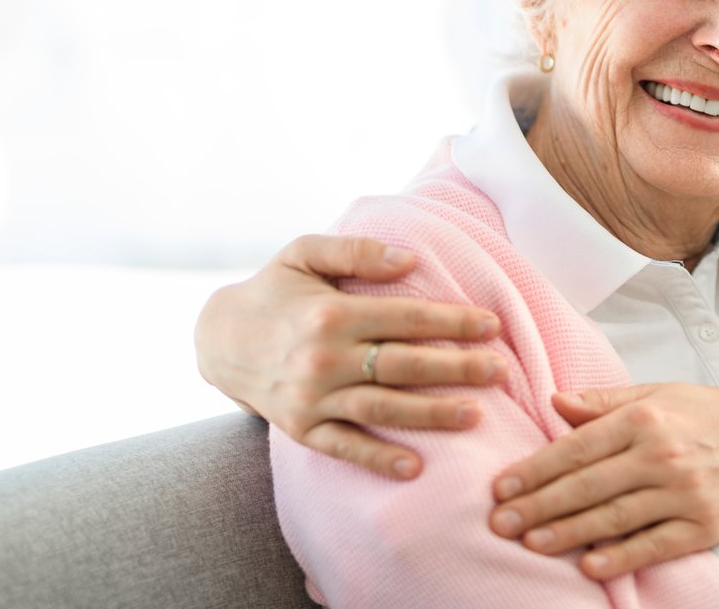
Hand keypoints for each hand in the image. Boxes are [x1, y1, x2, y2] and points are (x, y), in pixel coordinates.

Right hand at [194, 234, 507, 478]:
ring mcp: (312, 397)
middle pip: (403, 365)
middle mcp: (323, 358)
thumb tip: (410, 259)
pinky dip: (378, 458)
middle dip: (457, 368)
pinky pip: (344, 446)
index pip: (405, 318)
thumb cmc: (274, 291)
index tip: (492, 325)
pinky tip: (415, 468)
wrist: (217, 339)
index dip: (452, 322)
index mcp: (331, 313)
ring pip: (382, 407)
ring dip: (431, 414)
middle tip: (501, 371)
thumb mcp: (304, 253)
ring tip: (476, 415)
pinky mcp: (301, 428)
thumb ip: (356, 251)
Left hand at [487, 383, 718, 578]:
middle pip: (589, 485)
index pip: (578, 446)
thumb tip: (554, 401)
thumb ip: (604, 401)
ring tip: (532, 543)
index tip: (502, 488)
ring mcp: (684, 492)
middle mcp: (661, 454)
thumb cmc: (711, 413)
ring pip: (615, 517)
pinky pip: (655, 544)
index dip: (536, 469)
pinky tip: (590, 564)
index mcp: (645, 418)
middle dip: (540, 506)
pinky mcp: (705, 526)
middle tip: (500, 523)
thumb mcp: (658, 393)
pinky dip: (621, 556)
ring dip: (569, 533)